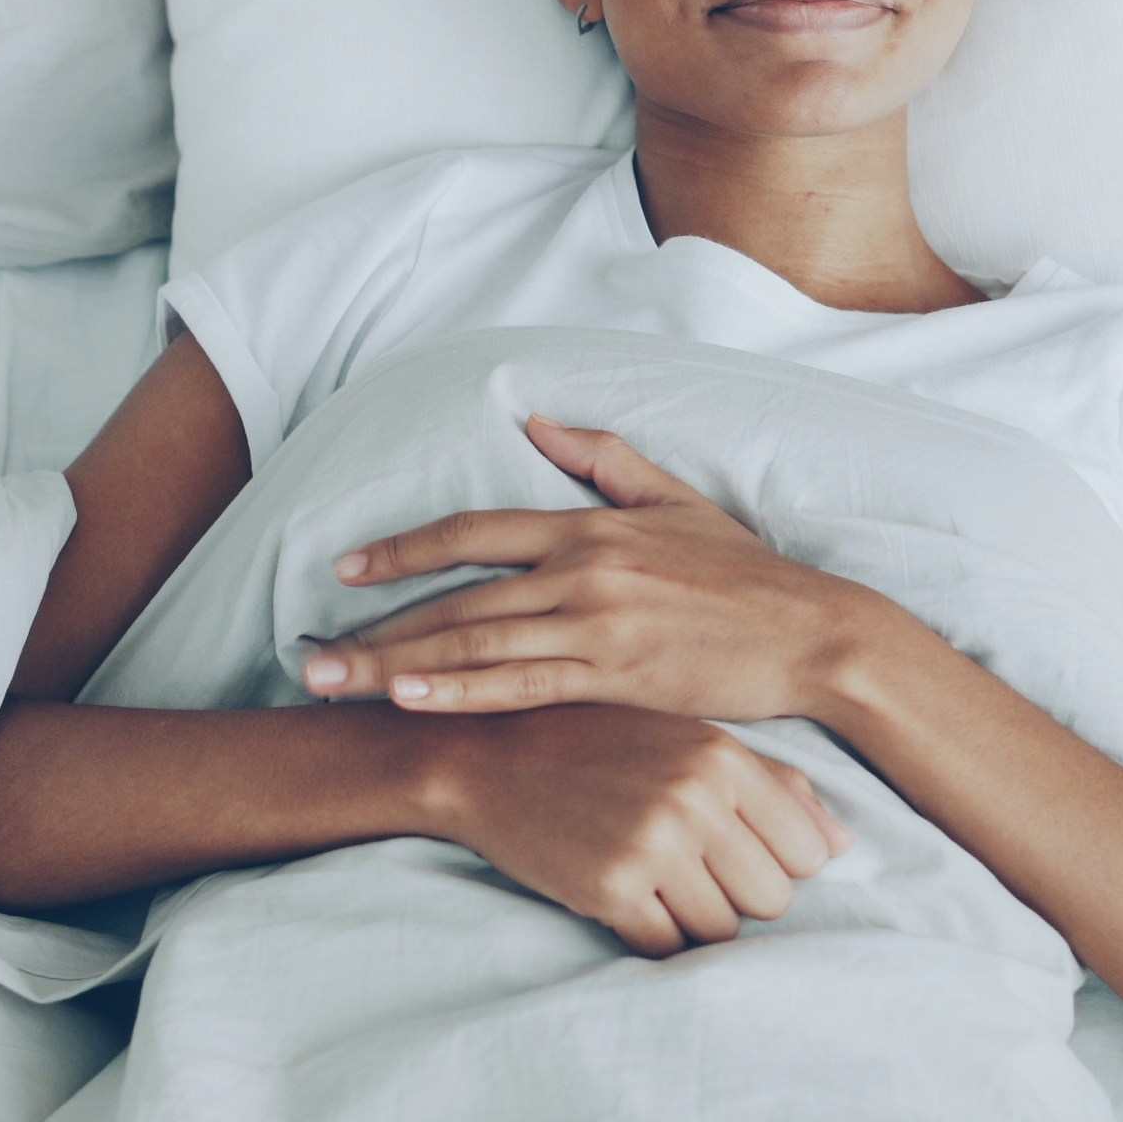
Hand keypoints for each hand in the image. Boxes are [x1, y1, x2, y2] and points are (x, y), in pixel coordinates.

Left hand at [301, 416, 886, 721]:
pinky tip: (412, 701)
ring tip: (335, 683)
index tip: (346, 571)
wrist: (813, 635)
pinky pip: (523, 683)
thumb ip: (603, 457)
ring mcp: (597, 622)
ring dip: (398, 664)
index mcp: (589, 525)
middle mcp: (582, 568)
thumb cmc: (746, 576)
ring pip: (477, 640)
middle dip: (375, 627)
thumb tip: (537, 421)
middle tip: (309, 653)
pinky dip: (462, 690)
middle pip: (456, 595)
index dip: (403, 549)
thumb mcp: (676, 500)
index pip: (473, 531)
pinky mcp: (617, 673)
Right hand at [422, 705, 851, 953]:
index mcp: (722, 756)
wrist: (485, 757)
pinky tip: (623, 896)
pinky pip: (666, 947)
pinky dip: (650, 935)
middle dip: (733, 896)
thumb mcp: (687, 743)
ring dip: (690, 919)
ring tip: (649, 878)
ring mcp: (651, 845)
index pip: (805, 854)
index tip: (727, 848)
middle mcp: (694, 798)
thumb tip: (845, 851)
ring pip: (721, 933)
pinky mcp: (609, 887)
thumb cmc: (596, 747)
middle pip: (770, 901)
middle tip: (681, 866)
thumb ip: (775, 789)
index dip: (771, 863)